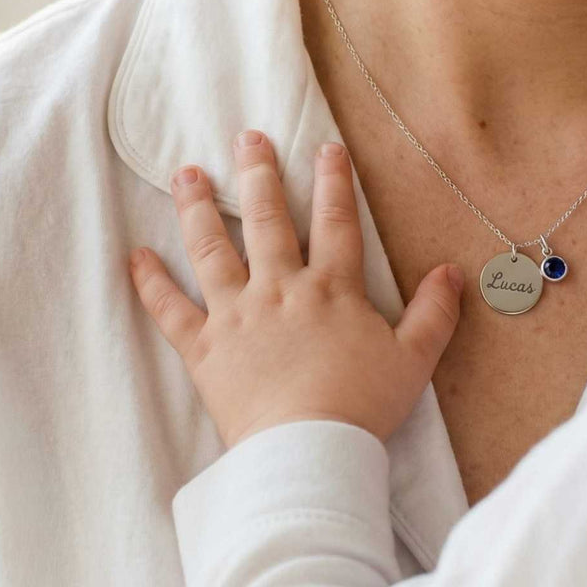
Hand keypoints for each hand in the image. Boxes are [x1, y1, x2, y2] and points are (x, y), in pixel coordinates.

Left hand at [128, 130, 464, 447]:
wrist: (307, 449)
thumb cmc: (361, 407)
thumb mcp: (413, 360)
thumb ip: (434, 313)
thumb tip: (452, 272)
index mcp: (331, 289)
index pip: (336, 222)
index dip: (334, 181)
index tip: (326, 147)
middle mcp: (279, 288)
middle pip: (267, 219)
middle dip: (258, 174)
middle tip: (246, 137)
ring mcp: (237, 314)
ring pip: (212, 248)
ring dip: (197, 207)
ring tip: (186, 174)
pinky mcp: (204, 346)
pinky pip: (170, 309)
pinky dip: (150, 282)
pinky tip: (134, 256)